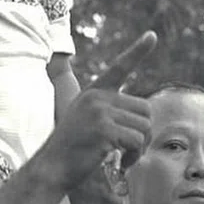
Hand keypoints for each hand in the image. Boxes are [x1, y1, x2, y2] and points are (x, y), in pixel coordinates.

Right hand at [38, 31, 156, 190]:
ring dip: (140, 147)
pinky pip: (137, 141)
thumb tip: (142, 116)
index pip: (120, 67)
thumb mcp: (86, 118)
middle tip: (130, 150)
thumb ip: (108, 109)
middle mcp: (98, 97)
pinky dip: (134, 157)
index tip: (152, 36)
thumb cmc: (72, 148)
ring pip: (144, 127)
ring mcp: (100, 112)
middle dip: (144, 133)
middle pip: (145, 109)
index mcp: (94, 91)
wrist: (51, 168)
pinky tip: (121, 163)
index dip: (138, 51)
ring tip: (124, 157)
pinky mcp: (104, 130)